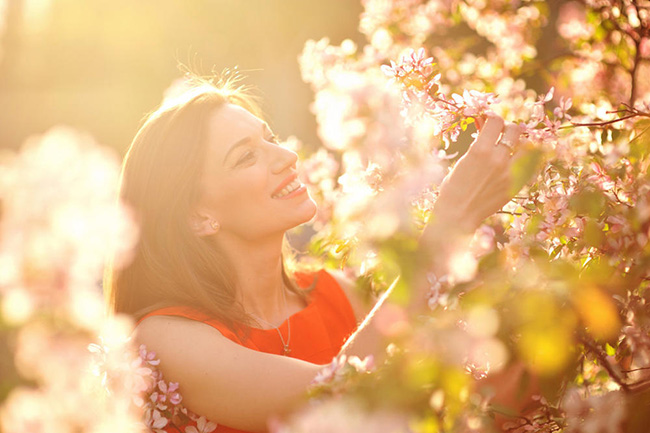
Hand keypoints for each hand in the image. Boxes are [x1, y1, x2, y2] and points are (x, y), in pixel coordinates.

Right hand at [430, 115, 524, 233]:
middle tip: (503, 133)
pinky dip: (526, 161)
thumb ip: (478, 147)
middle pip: (515, 130)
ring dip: (521, 143)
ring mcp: (510, 173)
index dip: (492, 118)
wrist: (458, 214)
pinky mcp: (516, 185)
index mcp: (480, 150)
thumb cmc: (452, 188)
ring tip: (514, 146)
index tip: (490, 120)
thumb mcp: (462, 162)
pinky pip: (530, 166)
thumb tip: (487, 132)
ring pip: (527, 146)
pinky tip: (518, 162)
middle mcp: (498, 159)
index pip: (496, 121)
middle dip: (508, 128)